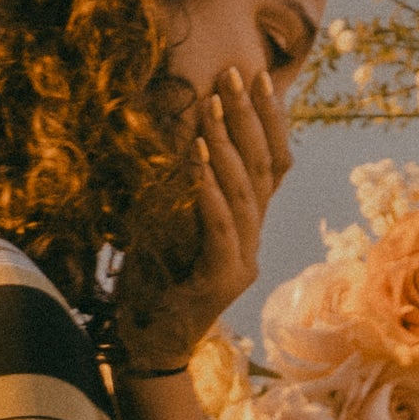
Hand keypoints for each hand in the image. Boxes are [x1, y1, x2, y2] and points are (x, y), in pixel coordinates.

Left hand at [116, 61, 293, 375]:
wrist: (145, 345)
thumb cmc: (150, 280)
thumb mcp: (166, 219)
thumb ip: (182, 182)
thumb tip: (177, 126)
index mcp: (245, 225)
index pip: (273, 163)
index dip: (270, 119)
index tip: (260, 74)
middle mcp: (252, 241)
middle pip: (266, 170)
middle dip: (250, 117)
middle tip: (235, 74)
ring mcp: (242, 263)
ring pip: (246, 194)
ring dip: (226, 146)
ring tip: (211, 106)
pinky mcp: (222, 282)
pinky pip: (220, 227)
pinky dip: (207, 189)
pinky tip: (194, 155)